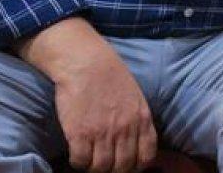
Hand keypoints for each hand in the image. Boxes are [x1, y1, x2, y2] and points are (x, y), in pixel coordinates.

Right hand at [16, 18, 156, 172]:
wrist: (85, 62)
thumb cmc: (110, 75)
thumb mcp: (135, 97)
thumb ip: (138, 120)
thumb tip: (136, 143)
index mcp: (142, 119)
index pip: (146, 157)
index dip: (136, 166)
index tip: (126, 165)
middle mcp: (125, 129)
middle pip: (123, 166)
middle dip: (114, 170)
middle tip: (104, 164)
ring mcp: (103, 133)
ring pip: (101, 168)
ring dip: (94, 168)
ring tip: (89, 160)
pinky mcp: (80, 134)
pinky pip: (80, 161)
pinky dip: (78, 162)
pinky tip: (77, 154)